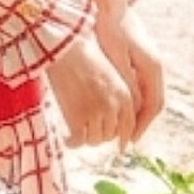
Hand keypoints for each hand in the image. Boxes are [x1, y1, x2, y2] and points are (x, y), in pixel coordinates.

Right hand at [45, 33, 135, 149]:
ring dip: (87, 138)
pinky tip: (67, 139)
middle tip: (89, 132)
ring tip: (77, 133)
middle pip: (110, 135)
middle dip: (101, 135)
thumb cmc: (84, 55)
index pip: (128, 126)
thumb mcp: (109, 75)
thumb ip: (116, 96)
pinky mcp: (77, 117)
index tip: (119, 145)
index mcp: (124, 96)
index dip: (123, 137)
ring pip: (95, 140)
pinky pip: (78, 140)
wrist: (65, 48)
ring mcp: (95, 113)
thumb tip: (111, 117)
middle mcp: (113, 107)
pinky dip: (73, 143)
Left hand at [93, 0, 164, 142]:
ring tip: (120, 126)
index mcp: (152, 66)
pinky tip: (117, 102)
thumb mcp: (115, 55)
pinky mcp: (137, 53)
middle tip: (124, 138)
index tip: (128, 141)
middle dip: (139, 122)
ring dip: (135, 111)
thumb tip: (133, 106)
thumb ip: (126, 80)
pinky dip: (131, 97)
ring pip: (146, 92)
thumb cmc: (108, 24)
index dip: (140, 125)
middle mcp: (154, 64)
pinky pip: (139, 82)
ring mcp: (147, 58)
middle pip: (152, 102)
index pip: (153, 105)